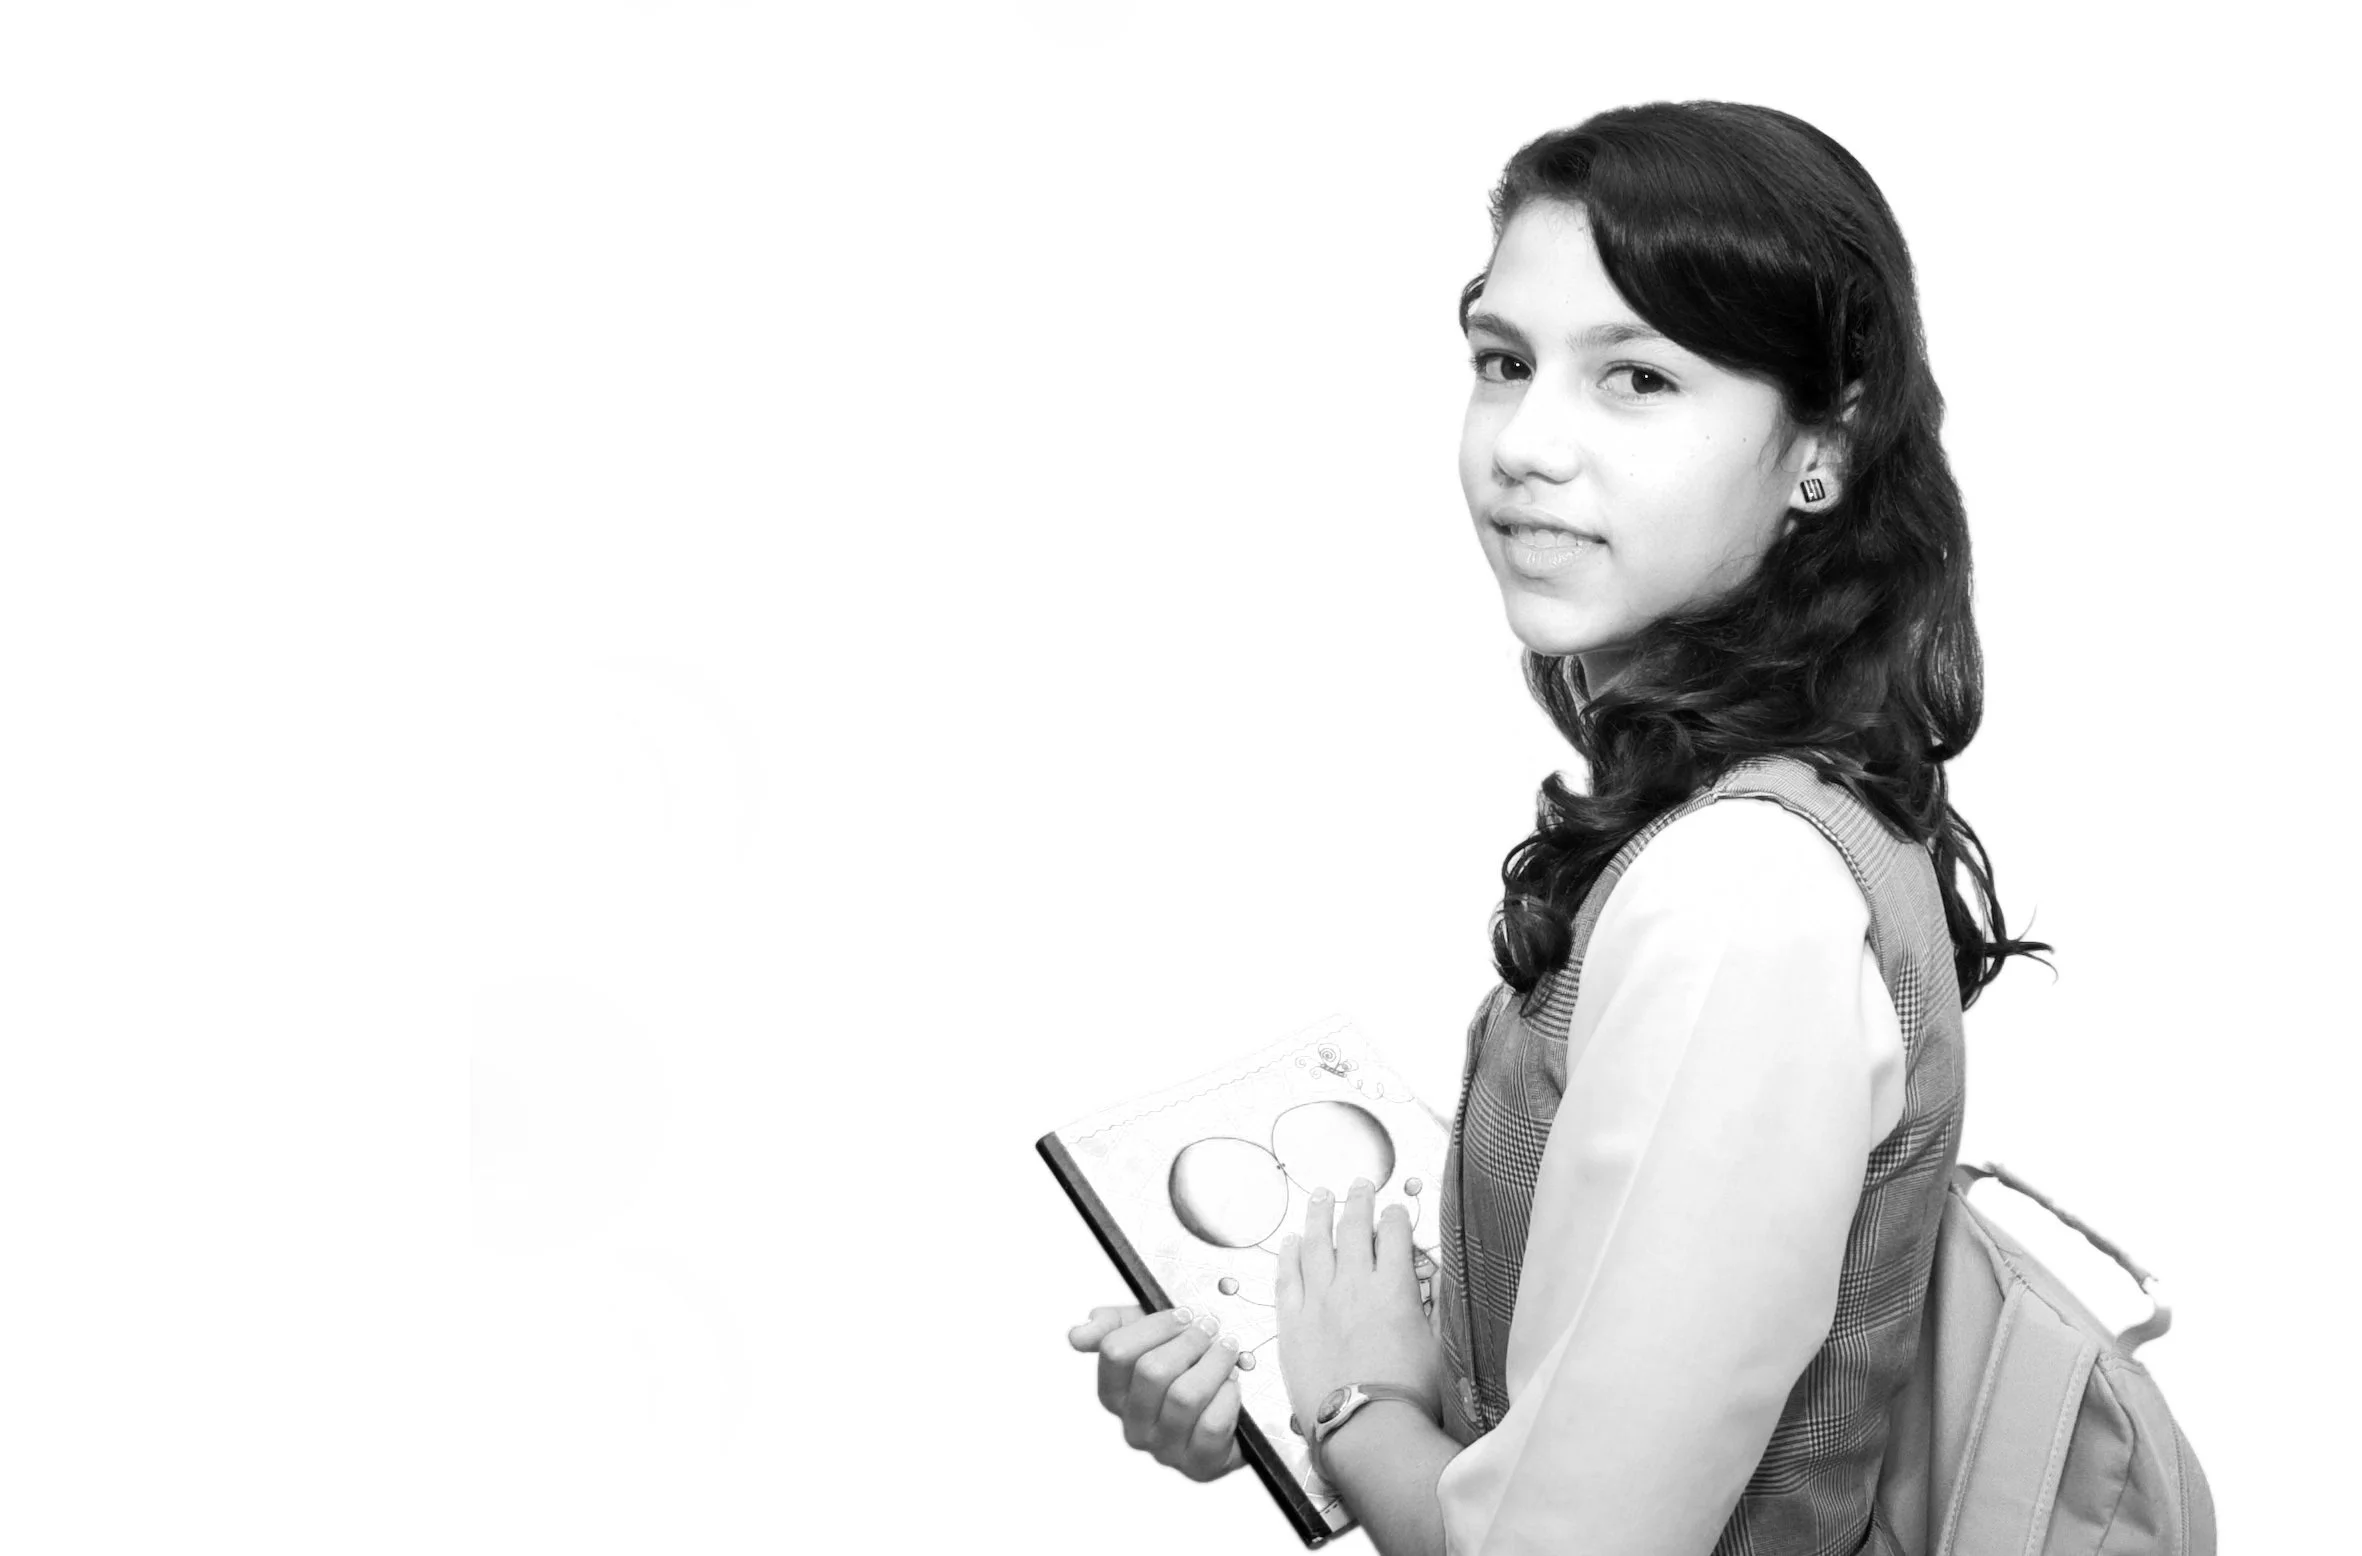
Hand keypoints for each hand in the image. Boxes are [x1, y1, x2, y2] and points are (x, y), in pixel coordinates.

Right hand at [1068, 1302, 1247, 1481]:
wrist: (1229, 1409)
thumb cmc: (1184, 1368)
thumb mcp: (1149, 1337)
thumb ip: (1112, 1326)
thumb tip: (1075, 1336)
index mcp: (1114, 1394)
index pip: (1115, 1352)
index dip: (1154, 1326)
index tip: (1184, 1314)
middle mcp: (1133, 1426)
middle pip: (1151, 1372)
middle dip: (1188, 1342)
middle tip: (1212, 1327)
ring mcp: (1165, 1450)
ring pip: (1184, 1397)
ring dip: (1213, 1364)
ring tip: (1228, 1349)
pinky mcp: (1200, 1465)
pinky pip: (1212, 1425)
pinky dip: (1227, 1397)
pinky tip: (1234, 1383)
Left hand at [1275, 1180, 1446, 1436]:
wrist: (1366, 1427)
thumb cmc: (1407, 1397)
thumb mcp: (1435, 1346)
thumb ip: (1429, 1308)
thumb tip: (1429, 1284)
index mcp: (1392, 1289)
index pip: (1394, 1236)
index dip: (1395, 1216)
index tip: (1394, 1208)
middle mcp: (1353, 1286)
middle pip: (1353, 1230)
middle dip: (1358, 1202)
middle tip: (1359, 1184)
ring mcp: (1319, 1302)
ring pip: (1316, 1244)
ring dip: (1319, 1215)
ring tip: (1321, 1195)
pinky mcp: (1292, 1323)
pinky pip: (1287, 1277)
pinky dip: (1289, 1255)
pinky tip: (1290, 1240)